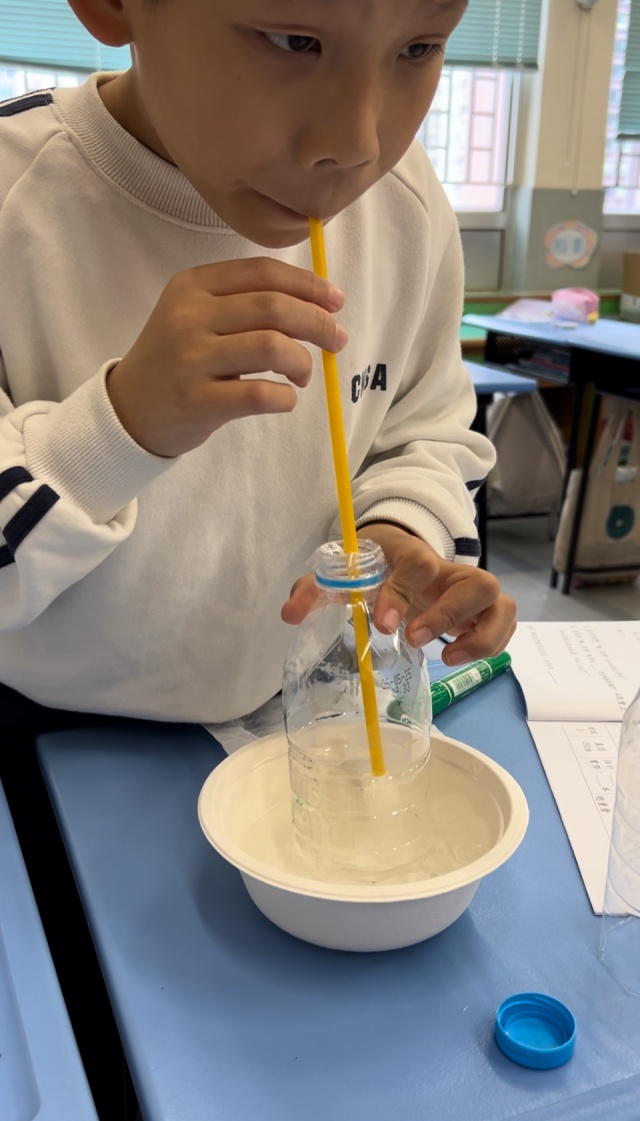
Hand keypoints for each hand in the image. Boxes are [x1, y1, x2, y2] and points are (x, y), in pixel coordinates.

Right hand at [106, 258, 346, 456]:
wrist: (129, 408)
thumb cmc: (177, 360)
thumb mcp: (196, 316)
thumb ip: (245, 304)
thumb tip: (318, 305)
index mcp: (192, 286)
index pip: (262, 273)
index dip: (308, 284)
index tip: (336, 301)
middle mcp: (189, 316)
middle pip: (273, 307)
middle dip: (318, 322)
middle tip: (336, 340)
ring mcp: (191, 359)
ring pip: (272, 346)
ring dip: (302, 361)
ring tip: (302, 374)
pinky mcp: (198, 401)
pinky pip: (260, 394)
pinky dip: (285, 397)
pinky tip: (284, 398)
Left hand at [281, 523, 515, 667]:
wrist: (400, 551)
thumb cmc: (373, 565)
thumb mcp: (342, 571)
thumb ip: (314, 588)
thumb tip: (289, 614)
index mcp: (412, 555)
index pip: (417, 565)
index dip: (402, 593)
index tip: (382, 624)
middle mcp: (449, 571)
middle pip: (474, 583)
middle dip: (447, 616)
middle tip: (413, 640)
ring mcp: (471, 590)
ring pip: (499, 603)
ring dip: (481, 636)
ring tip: (447, 657)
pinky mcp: (482, 609)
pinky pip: (505, 622)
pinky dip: (494, 641)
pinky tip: (460, 655)